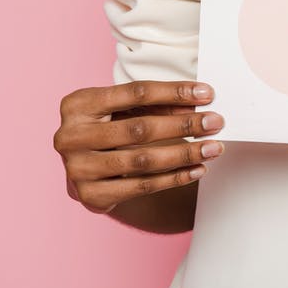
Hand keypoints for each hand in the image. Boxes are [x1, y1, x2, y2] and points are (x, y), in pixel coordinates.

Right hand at [53, 80, 225, 213]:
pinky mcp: (90, 195)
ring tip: (213, 148)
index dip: (174, 92)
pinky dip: (174, 178)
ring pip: (143, 160)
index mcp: (78, 104)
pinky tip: (197, 169)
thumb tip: (198, 106)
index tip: (207, 93)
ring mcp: (77, 168)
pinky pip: (142, 186)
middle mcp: (71, 136)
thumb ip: (156, 106)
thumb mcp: (124, 110)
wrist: (82, 170)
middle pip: (140, 129)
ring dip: (185, 154)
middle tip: (216, 122)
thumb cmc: (107, 130)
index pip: (135, 93)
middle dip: (184, 125)